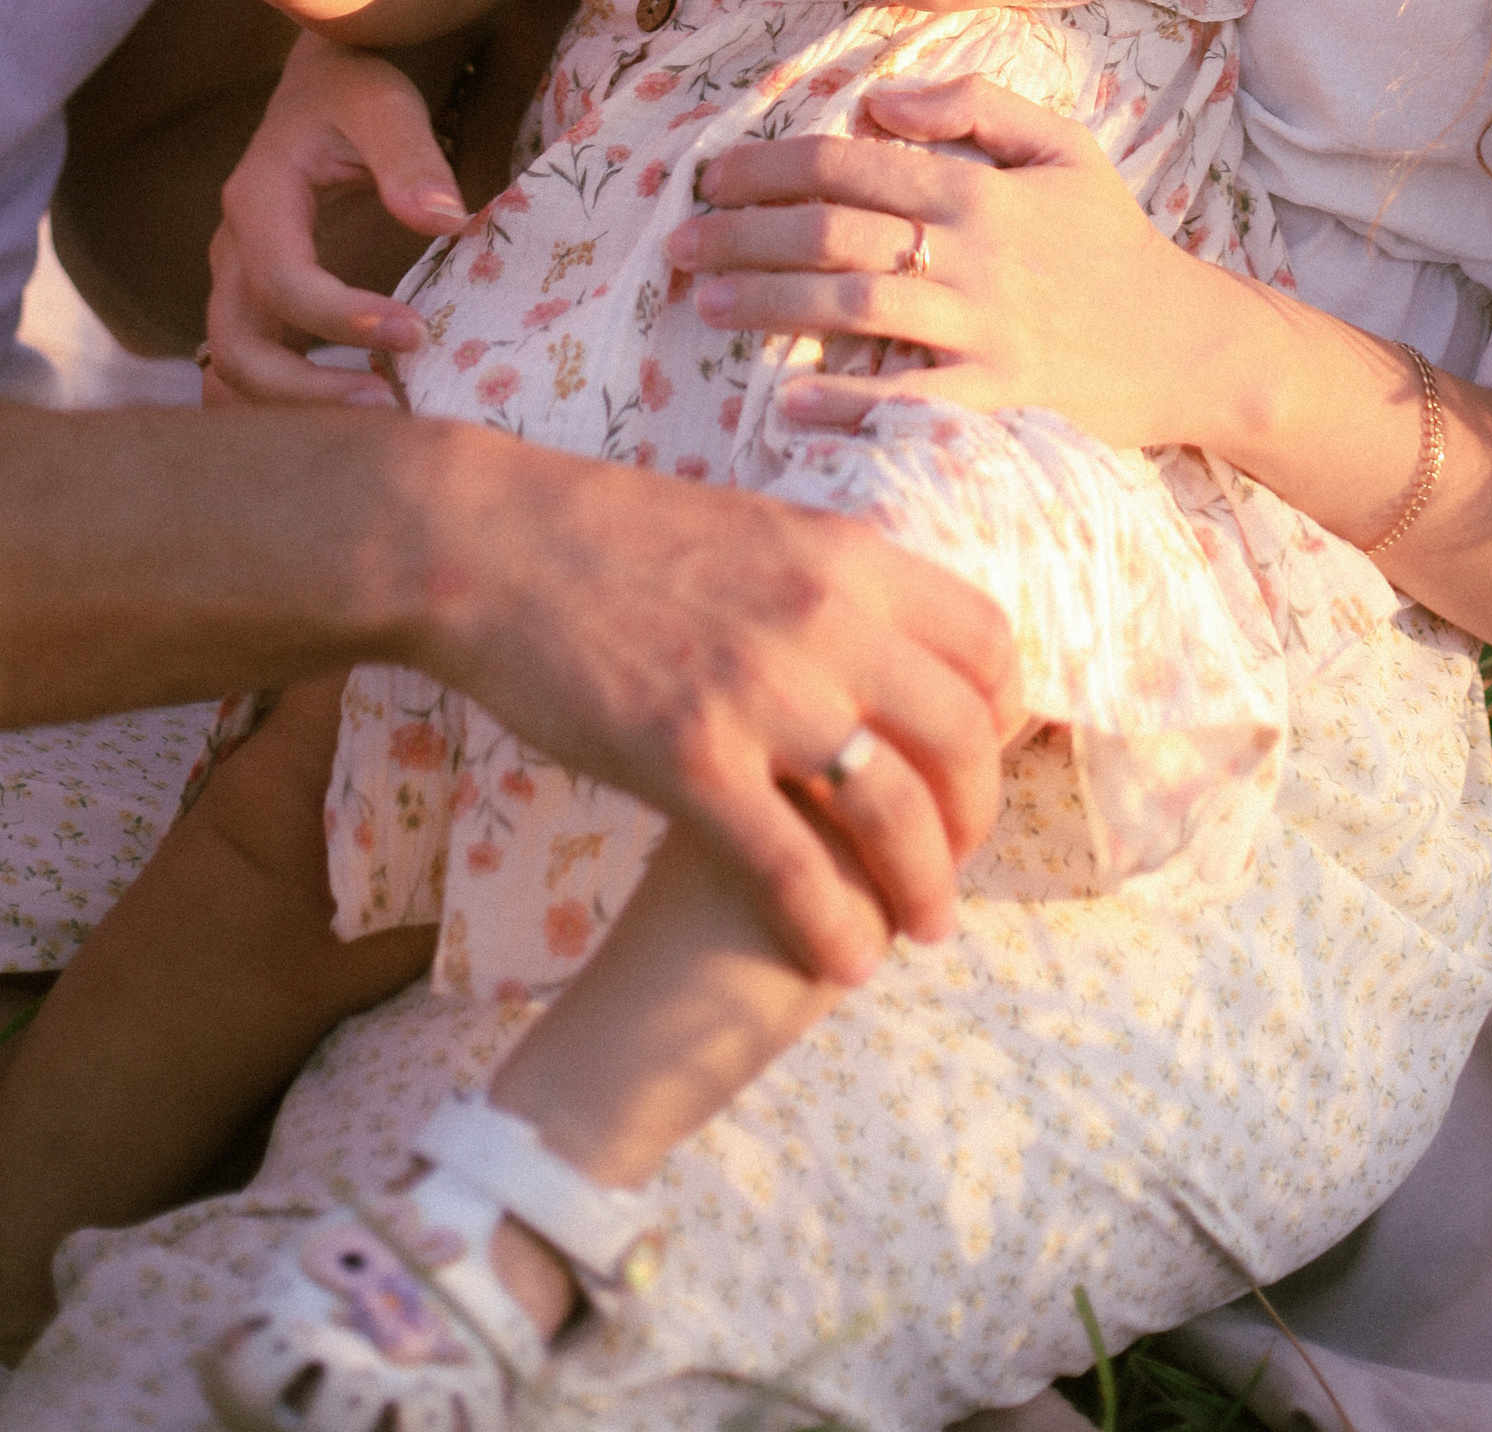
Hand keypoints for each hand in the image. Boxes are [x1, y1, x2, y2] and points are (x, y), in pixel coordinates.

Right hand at [206, 31, 470, 409]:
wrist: (327, 85)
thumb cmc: (357, 90)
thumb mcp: (386, 106)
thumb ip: (411, 158)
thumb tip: (445, 222)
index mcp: (258, 200)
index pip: (282, 280)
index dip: (341, 319)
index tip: (414, 334)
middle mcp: (233, 250)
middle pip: (237, 347)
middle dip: (305, 391)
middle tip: (389, 405)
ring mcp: (238, 283)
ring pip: (233, 372)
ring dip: (293, 410)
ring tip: (378, 419)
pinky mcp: (257, 305)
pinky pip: (248, 373)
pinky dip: (285, 407)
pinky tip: (351, 417)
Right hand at [429, 433, 1021, 978]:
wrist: (490, 540)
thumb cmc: (610, 539)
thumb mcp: (755, 531)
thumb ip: (829, 589)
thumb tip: (884, 646)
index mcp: (845, 554)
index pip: (987, 641)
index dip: (1002, 719)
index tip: (979, 767)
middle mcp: (823, 617)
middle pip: (961, 736)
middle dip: (975, 819)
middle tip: (955, 867)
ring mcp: (759, 690)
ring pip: (896, 813)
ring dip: (923, 888)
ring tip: (920, 929)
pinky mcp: (688, 758)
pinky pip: (793, 870)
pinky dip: (834, 930)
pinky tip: (843, 961)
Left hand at [668, 72, 1234, 449]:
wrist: (1189, 342)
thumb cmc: (1112, 240)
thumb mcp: (1062, 146)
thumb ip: (973, 105)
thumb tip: (878, 101)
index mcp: (980, 188)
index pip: (852, 164)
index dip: (769, 164)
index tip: (708, 174)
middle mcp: (975, 255)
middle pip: (835, 232)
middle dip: (743, 233)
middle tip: (677, 244)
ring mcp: (985, 331)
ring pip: (856, 306)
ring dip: (769, 303)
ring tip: (703, 304)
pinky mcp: (999, 401)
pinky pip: (910, 401)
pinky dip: (846, 402)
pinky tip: (787, 402)